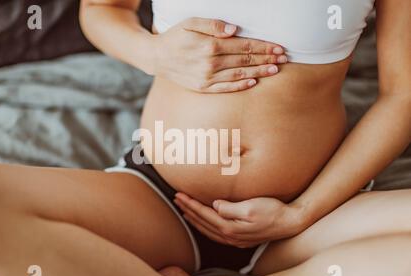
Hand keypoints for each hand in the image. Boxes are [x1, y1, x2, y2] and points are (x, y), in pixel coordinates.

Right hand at [153, 17, 287, 92]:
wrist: (156, 58)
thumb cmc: (175, 37)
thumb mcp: (190, 23)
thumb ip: (212, 25)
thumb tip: (234, 30)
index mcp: (210, 46)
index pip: (244, 46)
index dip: (263, 47)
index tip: (278, 47)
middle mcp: (210, 64)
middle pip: (245, 61)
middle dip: (267, 59)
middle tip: (284, 58)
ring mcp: (207, 78)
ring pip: (239, 75)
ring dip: (259, 72)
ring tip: (276, 70)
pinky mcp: (203, 88)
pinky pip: (226, 88)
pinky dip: (241, 86)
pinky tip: (254, 83)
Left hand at [174, 193, 304, 247]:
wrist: (290, 222)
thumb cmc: (272, 211)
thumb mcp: (251, 207)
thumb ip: (230, 208)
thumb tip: (214, 205)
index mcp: (230, 227)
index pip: (204, 214)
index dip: (190, 204)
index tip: (179, 194)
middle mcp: (230, 236)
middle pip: (203, 222)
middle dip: (188, 210)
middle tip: (176, 199)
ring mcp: (235, 239)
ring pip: (208, 230)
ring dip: (194, 220)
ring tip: (184, 210)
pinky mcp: (240, 238)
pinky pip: (216, 234)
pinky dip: (205, 227)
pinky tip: (203, 223)